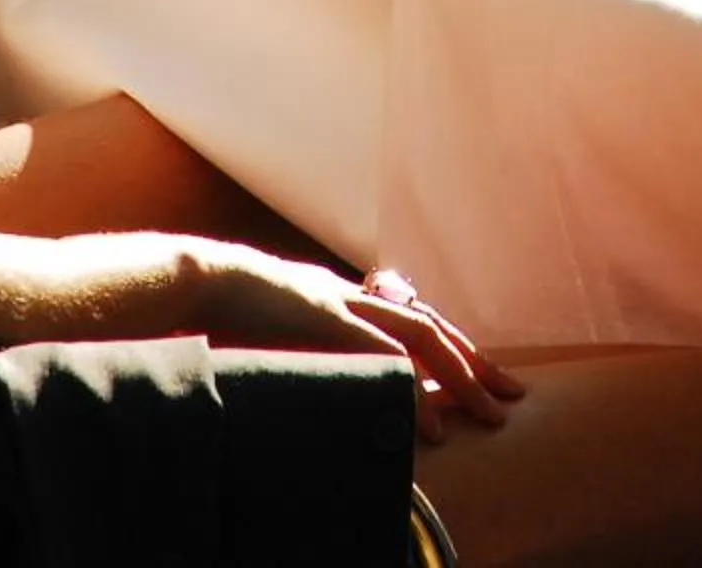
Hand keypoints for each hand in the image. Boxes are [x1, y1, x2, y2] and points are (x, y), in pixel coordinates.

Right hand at [181, 245, 524, 442]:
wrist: (191, 276)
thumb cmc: (217, 308)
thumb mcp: (268, 332)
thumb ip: (297, 351)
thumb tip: (311, 383)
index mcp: (338, 299)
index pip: (409, 321)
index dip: (448, 349)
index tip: (478, 378)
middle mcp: (349, 297)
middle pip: (430, 327)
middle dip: (474, 364)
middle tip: (511, 397)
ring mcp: (340, 306)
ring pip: (420, 339)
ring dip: (459, 379)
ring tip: (488, 414)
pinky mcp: (324, 324)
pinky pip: (382, 360)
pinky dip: (413, 393)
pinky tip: (433, 426)